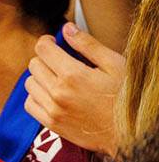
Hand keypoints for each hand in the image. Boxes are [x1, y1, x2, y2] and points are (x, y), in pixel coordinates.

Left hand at [25, 22, 123, 153]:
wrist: (131, 133)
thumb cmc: (127, 97)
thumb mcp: (115, 65)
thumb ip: (88, 45)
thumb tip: (67, 28)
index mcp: (73, 75)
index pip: (42, 49)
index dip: (47, 42)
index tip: (54, 42)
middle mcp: (58, 93)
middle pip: (34, 65)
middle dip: (45, 58)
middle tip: (60, 61)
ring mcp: (53, 110)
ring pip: (29, 84)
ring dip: (40, 77)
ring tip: (57, 78)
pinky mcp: (52, 124)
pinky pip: (30, 104)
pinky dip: (36, 96)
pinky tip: (51, 94)